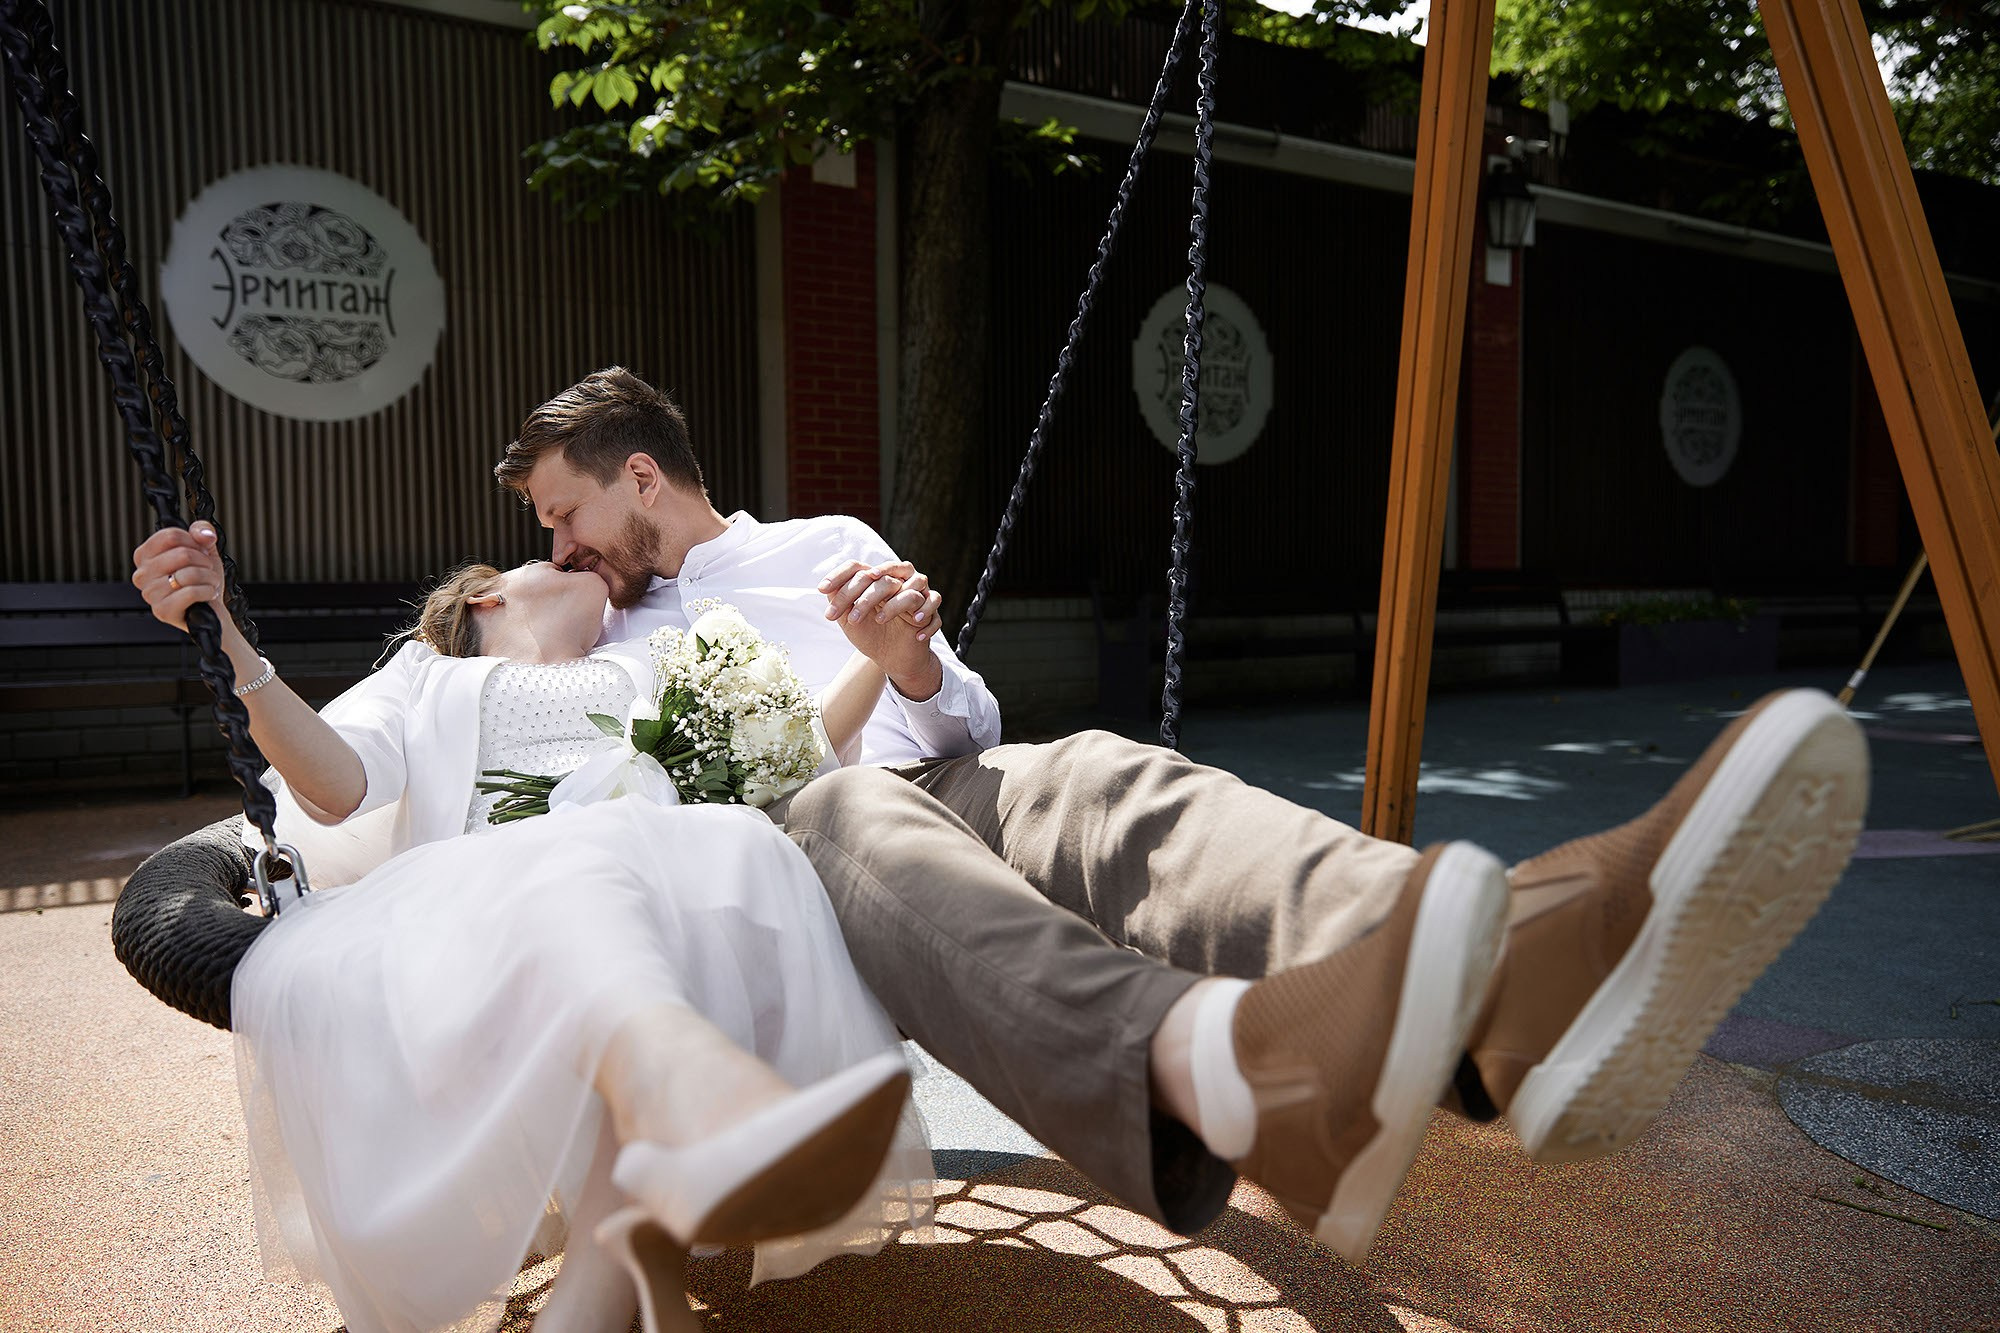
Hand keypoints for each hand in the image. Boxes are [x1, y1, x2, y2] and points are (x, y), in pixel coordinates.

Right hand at [131, 522, 229, 633]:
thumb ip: (202, 531)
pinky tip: (206, 595)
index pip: (170, 535)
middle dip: (204, 562)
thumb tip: (205, 534)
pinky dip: (207, 591)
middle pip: (182, 554)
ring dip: (209, 578)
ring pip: (189, 574)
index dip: (193, 542)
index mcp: (145, 555)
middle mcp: (142, 574)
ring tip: (208, 583)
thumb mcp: (204, 549)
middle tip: (205, 570)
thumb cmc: (202, 580)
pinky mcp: (162, 611)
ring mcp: (150, 594)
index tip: (198, 552)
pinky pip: (191, 592)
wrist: (211, 609)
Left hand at [818, 559, 940, 637]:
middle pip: (883, 577)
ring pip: (911, 588)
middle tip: (850, 619)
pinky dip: (926, 615)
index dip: (840, 575)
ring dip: (895, 605)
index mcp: (874, 580)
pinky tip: (915, 632)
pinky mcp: (930, 610)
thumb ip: (839, 602)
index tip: (822, 590)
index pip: (858, 567)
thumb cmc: (870, 633)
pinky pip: (933, 602)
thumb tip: (828, 588)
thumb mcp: (848, 619)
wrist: (890, 658)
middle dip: (864, 597)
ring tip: (880, 621)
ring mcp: (916, 594)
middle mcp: (896, 581)